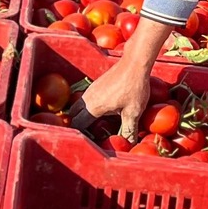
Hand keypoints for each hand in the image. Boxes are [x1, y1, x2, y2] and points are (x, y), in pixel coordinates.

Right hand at [79, 17, 175, 136]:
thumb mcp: (133, 112)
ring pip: (78, 106)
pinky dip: (87, 108)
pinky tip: (100, 111)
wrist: (134, 63)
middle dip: (78, 126)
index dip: (81, 135)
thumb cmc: (134, 87)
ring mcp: (90, 90)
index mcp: (93, 107)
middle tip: (89, 135)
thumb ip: (129, 130)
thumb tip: (130, 144)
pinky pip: (84, 100)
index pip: (78, 125)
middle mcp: (87, 98)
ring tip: (93, 126)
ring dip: (81, 116)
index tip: (88, 142)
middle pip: (73, 115)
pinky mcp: (95, 85)